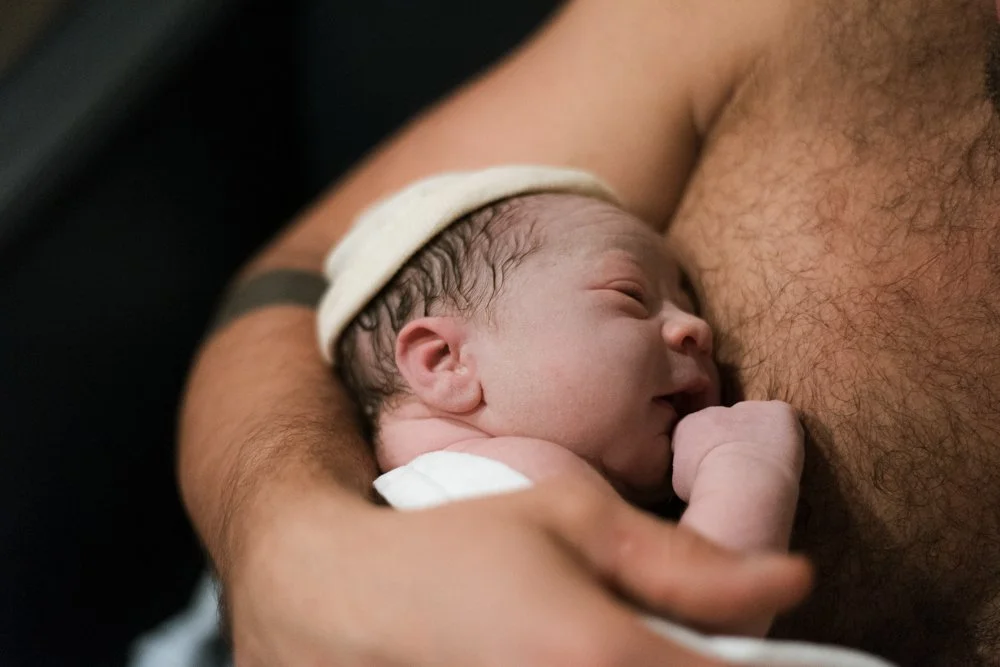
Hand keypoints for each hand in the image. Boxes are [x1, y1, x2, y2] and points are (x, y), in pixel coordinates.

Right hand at [227, 476, 810, 665]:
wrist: (333, 599)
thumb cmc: (455, 549)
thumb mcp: (572, 519)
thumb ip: (687, 563)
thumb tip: (793, 577)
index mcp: (599, 658)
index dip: (757, 665)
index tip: (756, 646)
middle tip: (651, 638)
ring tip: (598, 641)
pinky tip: (563, 657)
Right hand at [672, 400, 803, 501]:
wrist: (741, 484)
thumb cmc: (708, 490)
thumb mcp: (682, 482)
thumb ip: (688, 467)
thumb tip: (695, 473)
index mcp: (689, 425)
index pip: (698, 433)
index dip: (708, 454)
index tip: (716, 472)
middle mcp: (715, 410)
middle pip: (726, 424)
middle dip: (732, 442)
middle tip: (742, 471)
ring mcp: (748, 408)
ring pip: (755, 421)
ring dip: (758, 439)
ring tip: (764, 469)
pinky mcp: (778, 411)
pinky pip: (784, 419)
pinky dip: (786, 435)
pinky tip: (783, 458)